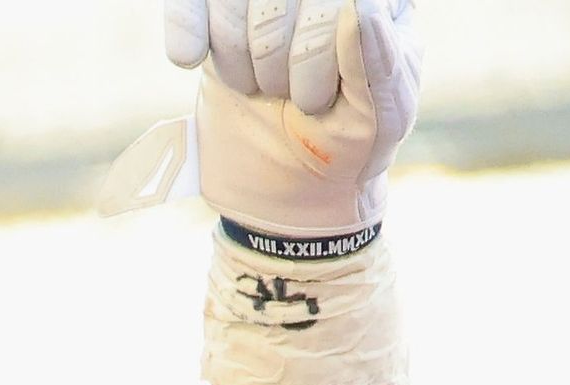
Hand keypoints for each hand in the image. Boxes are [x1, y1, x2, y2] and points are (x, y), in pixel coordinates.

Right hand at [141, 0, 420, 241]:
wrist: (291, 182)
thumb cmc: (348, 144)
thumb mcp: (383, 116)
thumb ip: (382, 62)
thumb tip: (360, 9)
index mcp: (374, 2)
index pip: (342, 1)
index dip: (321, 47)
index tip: (319, 102)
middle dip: (286, 60)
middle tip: (297, 102)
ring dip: (243, 58)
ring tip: (263, 91)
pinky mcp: (216, 9)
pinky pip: (189, 2)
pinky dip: (186, 28)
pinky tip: (189, 58)